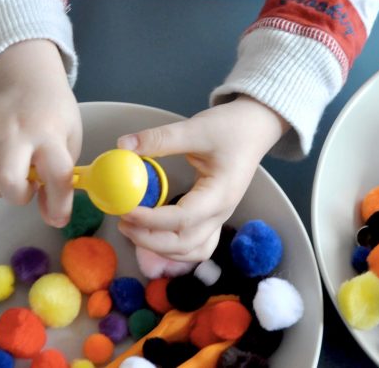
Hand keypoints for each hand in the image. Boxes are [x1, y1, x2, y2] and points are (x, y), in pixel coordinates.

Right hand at [0, 39, 81, 227]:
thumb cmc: (54, 118)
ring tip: (4, 179)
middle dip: (16, 195)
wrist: (29, 82)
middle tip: (26, 187)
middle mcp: (18, 132)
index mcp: (50, 136)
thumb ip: (61, 179)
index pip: (57, 174)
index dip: (58, 203)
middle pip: (7, 178)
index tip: (58, 217)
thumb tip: (51, 217)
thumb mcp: (70, 144)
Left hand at [117, 95, 289, 260]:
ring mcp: (220, 218)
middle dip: (149, 239)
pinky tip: (154, 234)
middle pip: (184, 244)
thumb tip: (123, 146)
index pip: (182, 219)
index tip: (125, 210)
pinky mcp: (214, 216)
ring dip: (161, 248)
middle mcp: (222, 212)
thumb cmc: (231, 128)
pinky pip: (195, 245)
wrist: (256, 128)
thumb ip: (159, 139)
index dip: (150, 220)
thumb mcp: (196, 128)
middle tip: (122, 222)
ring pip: (191, 251)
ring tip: (134, 229)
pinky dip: (174, 248)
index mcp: (220, 194)